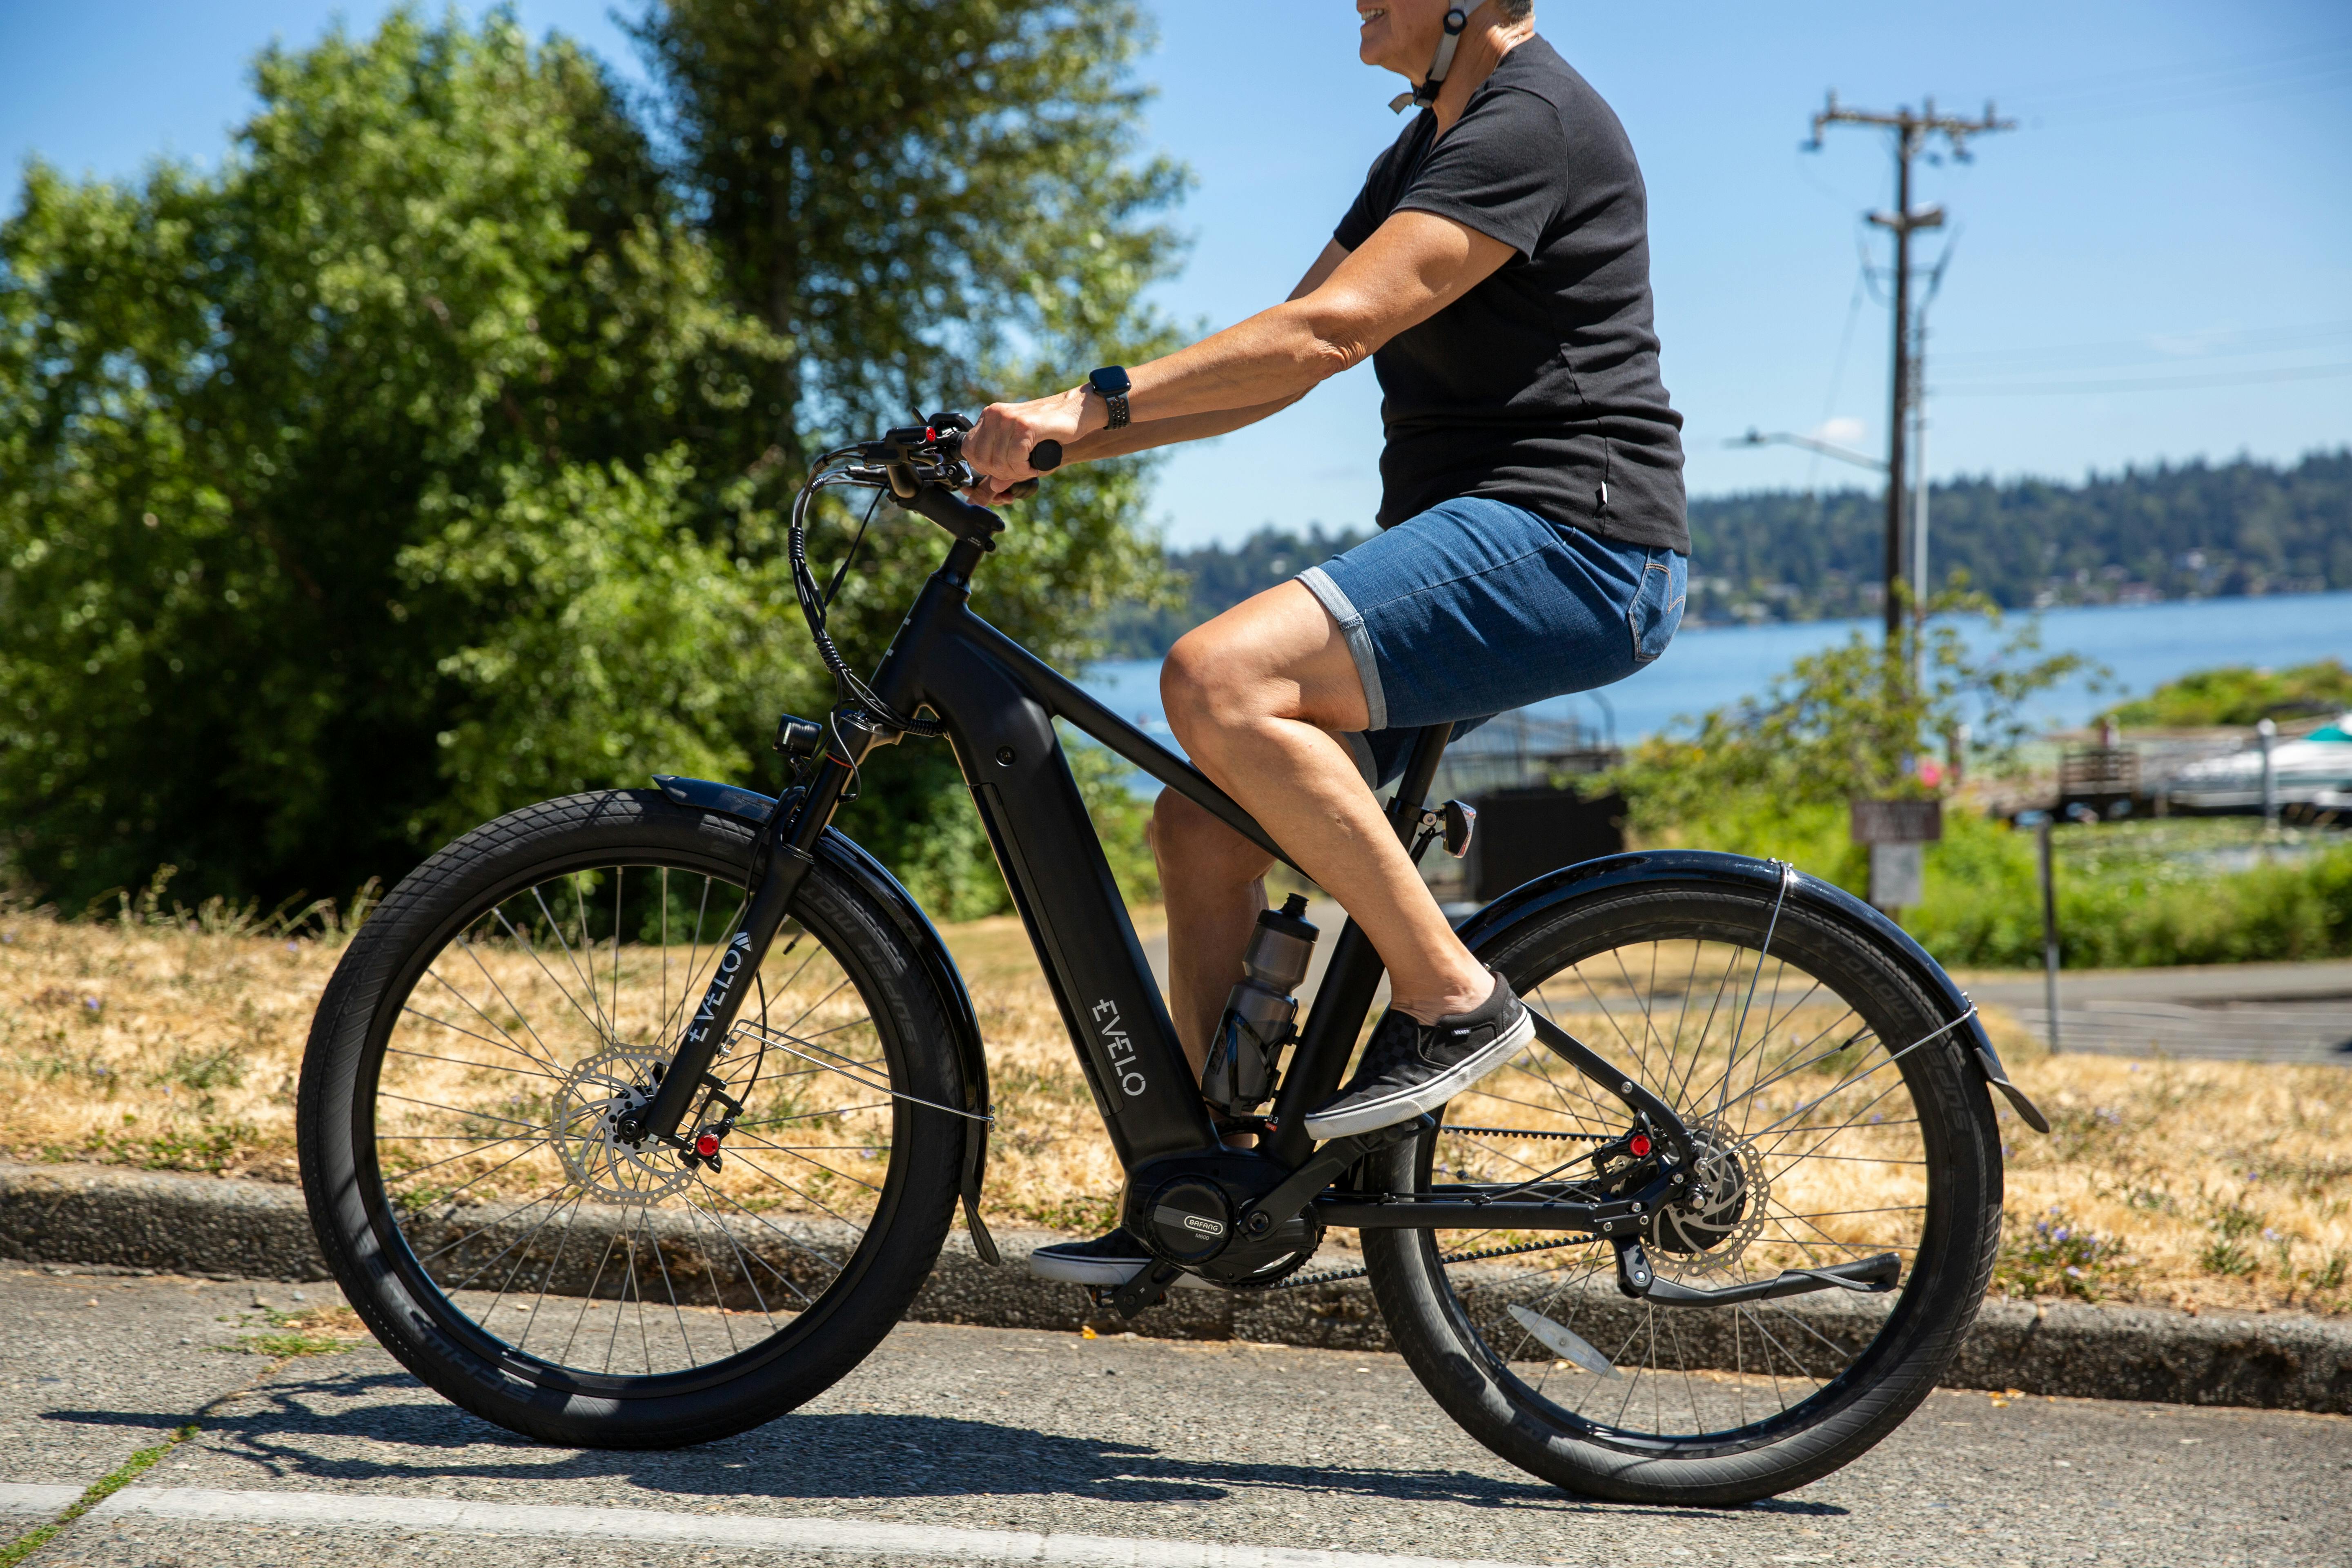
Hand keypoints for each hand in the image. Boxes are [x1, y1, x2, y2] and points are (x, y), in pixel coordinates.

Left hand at [965, 386, 1097, 486]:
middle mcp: (995, 415)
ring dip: (1017, 472)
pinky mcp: (1024, 425)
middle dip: (1001, 473)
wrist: (1078, 411)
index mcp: (990, 417)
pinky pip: (1015, 459)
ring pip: (998, 461)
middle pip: (982, 459)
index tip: (1003, 470)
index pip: (969, 450)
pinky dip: (1026, 469)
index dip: (984, 468)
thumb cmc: (1051, 431)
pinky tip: (1035, 465)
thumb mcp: (1022, 450)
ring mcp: (1008, 418)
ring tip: (1030, 466)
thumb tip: (993, 488)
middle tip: (1020, 471)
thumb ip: (1005, 467)